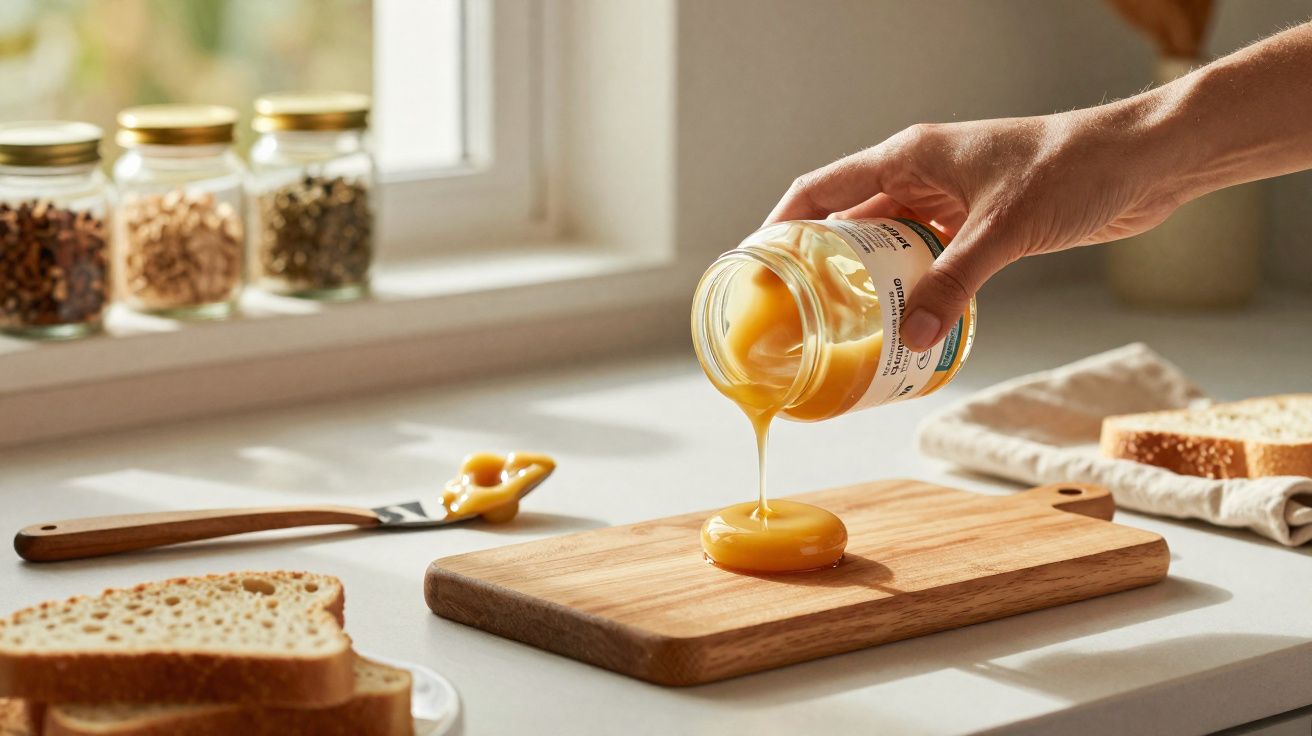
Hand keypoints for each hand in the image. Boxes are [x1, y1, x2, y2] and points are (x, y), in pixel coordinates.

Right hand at [764, 110, 1185, 351]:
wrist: (1144, 162)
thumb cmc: (1076, 167)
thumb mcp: (1005, 228)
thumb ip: (955, 282)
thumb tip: (915, 335)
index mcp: (911, 156)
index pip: (823, 188)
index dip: (782, 225)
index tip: (758, 266)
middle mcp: (921, 175)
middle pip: (848, 220)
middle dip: (818, 263)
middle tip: (795, 310)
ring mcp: (949, 200)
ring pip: (887, 243)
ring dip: (866, 280)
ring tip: (841, 324)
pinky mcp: (978, 224)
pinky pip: (926, 258)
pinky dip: (910, 286)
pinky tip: (904, 318)